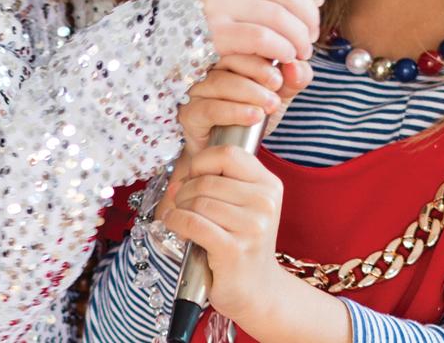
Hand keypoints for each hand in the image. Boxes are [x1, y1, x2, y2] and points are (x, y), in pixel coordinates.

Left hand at [163, 144, 286, 326]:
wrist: (257, 290)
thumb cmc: (243, 242)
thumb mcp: (243, 205)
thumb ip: (218, 182)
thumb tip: (178, 179)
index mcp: (269, 185)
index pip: (228, 154)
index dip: (202, 161)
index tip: (193, 176)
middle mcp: (265, 203)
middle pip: (207, 180)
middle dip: (185, 190)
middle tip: (182, 204)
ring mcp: (252, 227)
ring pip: (198, 202)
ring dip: (180, 208)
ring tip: (181, 218)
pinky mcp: (233, 250)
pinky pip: (193, 224)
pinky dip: (176, 221)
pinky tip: (174, 223)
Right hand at [179, 56, 313, 157]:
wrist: (233, 151)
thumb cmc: (254, 113)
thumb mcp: (280, 93)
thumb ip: (293, 78)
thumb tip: (298, 66)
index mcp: (227, 53)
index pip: (242, 39)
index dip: (265, 49)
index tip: (286, 64)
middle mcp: (207, 67)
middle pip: (229, 57)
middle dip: (259, 70)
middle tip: (277, 85)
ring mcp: (196, 90)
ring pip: (220, 82)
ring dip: (250, 92)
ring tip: (271, 104)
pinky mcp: (189, 114)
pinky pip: (210, 108)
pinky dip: (235, 112)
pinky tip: (255, 115)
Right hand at [199, 0, 321, 63]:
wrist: (149, 49)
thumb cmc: (193, 25)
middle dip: (308, 14)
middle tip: (312, 34)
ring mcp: (215, 4)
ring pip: (278, 15)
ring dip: (299, 35)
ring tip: (302, 50)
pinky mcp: (213, 33)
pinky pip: (263, 37)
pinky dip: (283, 47)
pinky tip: (286, 56)